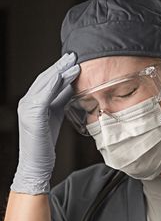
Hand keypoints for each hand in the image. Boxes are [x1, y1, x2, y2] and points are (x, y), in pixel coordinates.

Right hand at [11, 53, 79, 194]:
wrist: (36, 165)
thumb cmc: (45, 144)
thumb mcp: (54, 117)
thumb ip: (59, 101)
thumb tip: (71, 87)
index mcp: (32, 103)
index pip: (46, 82)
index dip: (59, 70)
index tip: (71, 61)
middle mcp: (26, 102)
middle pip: (45, 79)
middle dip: (59, 66)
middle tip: (73, 56)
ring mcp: (27, 108)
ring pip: (44, 84)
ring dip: (59, 72)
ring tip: (73, 63)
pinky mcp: (32, 115)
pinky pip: (44, 95)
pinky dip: (54, 84)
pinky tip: (64, 75)